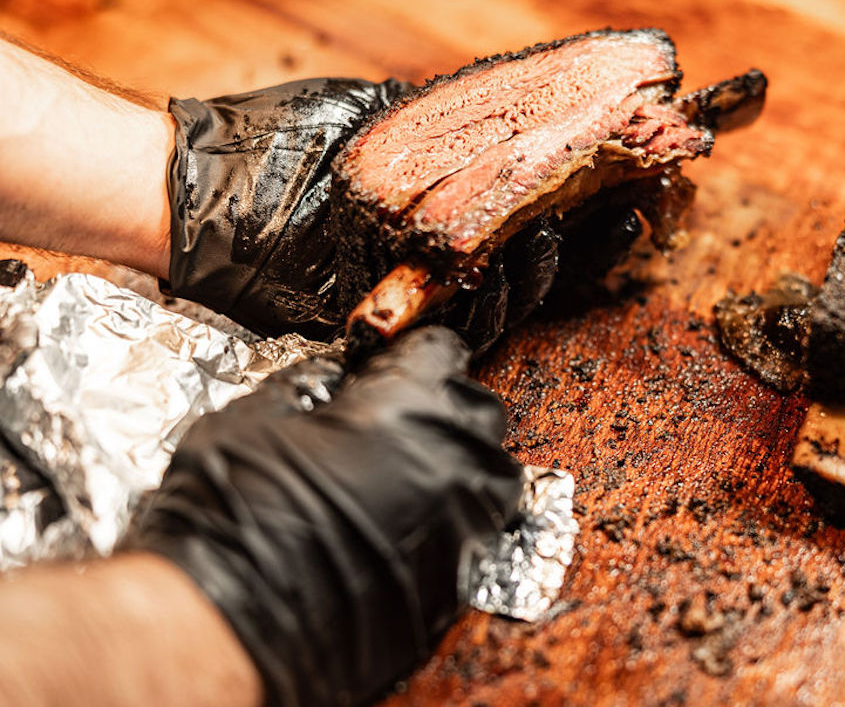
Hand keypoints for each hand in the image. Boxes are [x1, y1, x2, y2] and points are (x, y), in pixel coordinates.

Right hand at [124, 326, 523, 706]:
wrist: (225, 623)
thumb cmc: (233, 513)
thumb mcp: (255, 417)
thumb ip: (308, 387)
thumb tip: (329, 383)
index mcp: (410, 401)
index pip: (442, 350)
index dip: (412, 357)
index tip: (391, 369)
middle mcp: (452, 457)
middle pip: (476, 411)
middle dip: (441, 408)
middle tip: (393, 422)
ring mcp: (464, 523)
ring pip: (490, 474)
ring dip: (457, 464)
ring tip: (406, 473)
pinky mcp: (459, 580)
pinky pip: (476, 533)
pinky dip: (452, 521)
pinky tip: (406, 525)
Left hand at [168, 78, 648, 345]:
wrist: (220, 194)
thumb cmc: (288, 147)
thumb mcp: (375, 116)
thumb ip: (440, 118)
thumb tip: (502, 101)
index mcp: (445, 199)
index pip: (533, 204)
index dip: (586, 197)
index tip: (634, 179)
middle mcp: (445, 248)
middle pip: (538, 251)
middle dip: (593, 234)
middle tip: (639, 210)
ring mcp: (428, 284)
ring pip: (514, 286)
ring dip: (560, 261)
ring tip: (591, 225)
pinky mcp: (403, 316)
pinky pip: (469, 316)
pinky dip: (507, 292)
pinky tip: (536, 254)